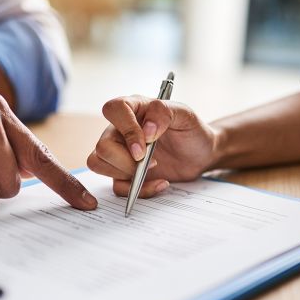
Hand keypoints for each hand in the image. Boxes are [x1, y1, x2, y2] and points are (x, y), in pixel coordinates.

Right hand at [86, 95, 217, 196]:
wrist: (201, 154)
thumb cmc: (191, 130)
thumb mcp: (185, 115)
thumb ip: (164, 113)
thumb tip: (147, 130)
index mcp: (134, 108)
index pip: (113, 110)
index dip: (126, 130)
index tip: (144, 147)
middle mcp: (121, 130)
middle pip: (103, 146)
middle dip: (125, 161)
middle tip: (152, 162)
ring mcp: (119, 152)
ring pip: (98, 164)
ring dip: (126, 174)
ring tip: (153, 170)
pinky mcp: (124, 173)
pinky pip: (117, 186)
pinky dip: (138, 190)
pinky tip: (159, 183)